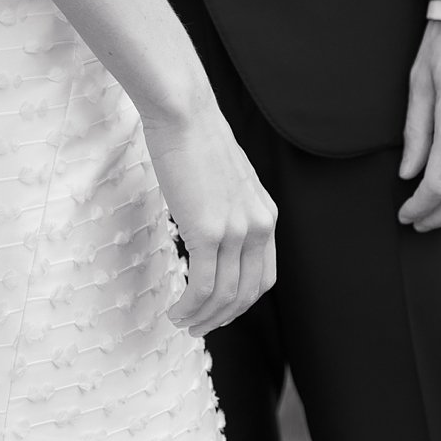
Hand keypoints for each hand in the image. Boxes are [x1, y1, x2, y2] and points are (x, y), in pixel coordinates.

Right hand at [142, 96, 277, 339]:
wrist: (183, 112)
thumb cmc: (195, 138)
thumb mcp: (227, 179)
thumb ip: (229, 208)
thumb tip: (212, 231)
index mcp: (265, 214)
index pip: (264, 277)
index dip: (241, 302)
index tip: (218, 311)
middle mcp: (258, 226)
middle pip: (247, 294)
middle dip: (222, 318)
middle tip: (198, 328)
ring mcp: (235, 231)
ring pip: (224, 297)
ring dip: (202, 318)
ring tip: (182, 323)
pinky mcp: (208, 232)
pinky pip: (202, 287)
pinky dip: (189, 307)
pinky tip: (175, 311)